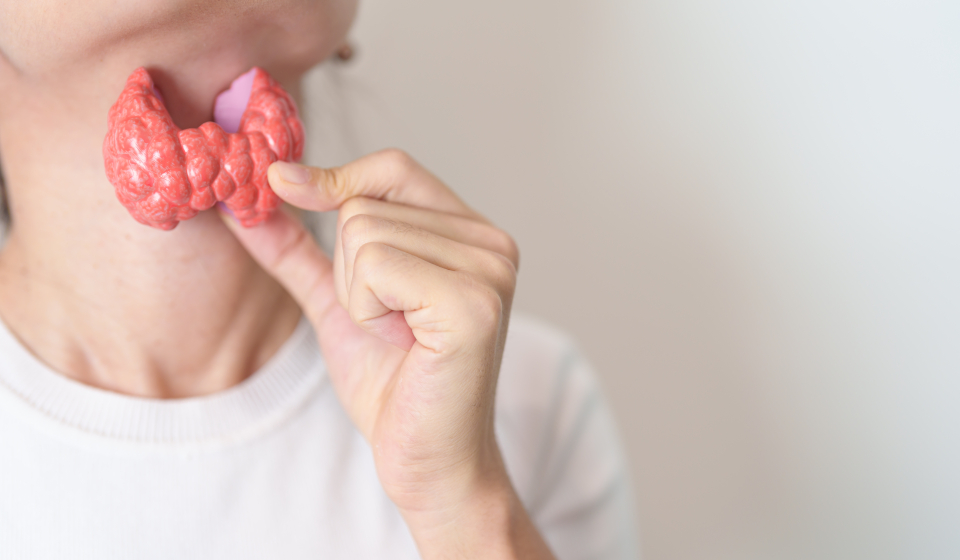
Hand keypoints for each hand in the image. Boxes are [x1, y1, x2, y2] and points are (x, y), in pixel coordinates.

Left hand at [220, 149, 554, 559]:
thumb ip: (301, 251)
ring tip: (399, 336)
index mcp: (471, 235)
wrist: (426, 461)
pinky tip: (404, 344)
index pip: (394, 168)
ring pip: (364, 233)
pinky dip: (368, 310)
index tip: (281, 185)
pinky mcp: (472, 303)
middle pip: (365, 205)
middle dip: (349, 273)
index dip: (336, 177)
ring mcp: (488, 271)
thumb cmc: (394, 387)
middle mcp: (491, 243)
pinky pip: (377, 266)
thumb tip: (252, 200)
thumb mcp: (338, 304)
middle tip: (387, 324)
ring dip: (358, 297)